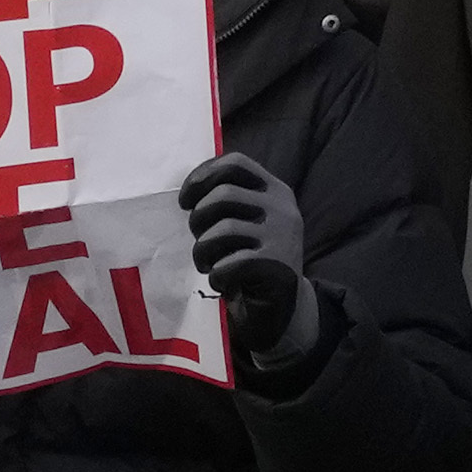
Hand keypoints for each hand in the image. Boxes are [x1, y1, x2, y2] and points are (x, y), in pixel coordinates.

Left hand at [179, 149, 326, 374]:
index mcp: (275, 190)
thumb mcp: (251, 221)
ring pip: (223, 229)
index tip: (185, 200)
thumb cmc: (257, 258)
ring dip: (202, 250)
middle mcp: (282, 208)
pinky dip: (216, 275)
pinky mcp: (275, 268)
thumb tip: (190, 192)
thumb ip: (231, 201)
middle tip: (198, 239)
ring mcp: (281, 237)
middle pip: (223, 195)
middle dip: (198, 219)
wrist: (286, 307)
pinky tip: (221, 281)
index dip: (202, 176)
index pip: (236, 164)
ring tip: (205, 263)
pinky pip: (229, 264)